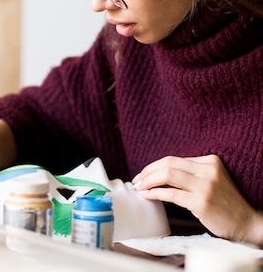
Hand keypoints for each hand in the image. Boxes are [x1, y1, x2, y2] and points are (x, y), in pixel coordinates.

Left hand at [133, 155, 262, 245]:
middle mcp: (208, 170)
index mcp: (210, 161)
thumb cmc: (223, 203)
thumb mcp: (210, 180)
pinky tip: (147, 196)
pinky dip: (155, 193)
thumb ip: (189, 173)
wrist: (246, 222)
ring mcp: (206, 186)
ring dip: (148, 181)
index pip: (172, 160)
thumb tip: (157, 173)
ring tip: (139, 188)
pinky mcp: (202, 202)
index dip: (153, 167)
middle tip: (137, 181)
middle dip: (147, 172)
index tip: (142, 175)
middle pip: (168, 164)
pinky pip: (171, 193)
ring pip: (168, 175)